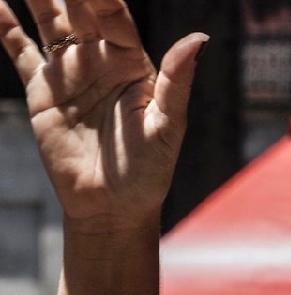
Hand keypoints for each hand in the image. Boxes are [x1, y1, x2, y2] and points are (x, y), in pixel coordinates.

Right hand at [0, 0, 201, 233]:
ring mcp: (70, 72)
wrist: (112, 207)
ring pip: (49, 21)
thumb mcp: (168, 126)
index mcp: (133, 64)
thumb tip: (199, 38)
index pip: (113, 16)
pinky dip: (5, 27)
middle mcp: (100, 60)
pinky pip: (19, 50)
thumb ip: (178, 81)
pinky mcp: (43, 90)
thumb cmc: (149, 171)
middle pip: (80, 9)